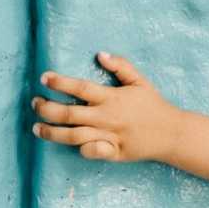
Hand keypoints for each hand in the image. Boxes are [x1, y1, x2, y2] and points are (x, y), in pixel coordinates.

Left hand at [31, 52, 179, 162]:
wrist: (172, 133)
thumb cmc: (154, 106)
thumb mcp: (140, 82)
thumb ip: (121, 66)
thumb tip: (100, 54)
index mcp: (112, 98)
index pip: (80, 88)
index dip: (59, 82)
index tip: (44, 78)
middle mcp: (108, 117)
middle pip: (70, 113)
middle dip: (47, 109)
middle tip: (35, 104)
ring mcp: (110, 136)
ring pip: (74, 135)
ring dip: (52, 132)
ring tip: (37, 128)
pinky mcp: (115, 152)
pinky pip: (93, 152)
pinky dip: (81, 149)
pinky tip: (70, 145)